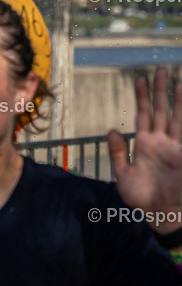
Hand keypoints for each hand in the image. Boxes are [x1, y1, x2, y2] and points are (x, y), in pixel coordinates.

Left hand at [109, 68, 181, 234]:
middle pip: (160, 110)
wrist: (158, 214)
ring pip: (175, 118)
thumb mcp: (121, 173)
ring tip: (177, 81)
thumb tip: (110, 129)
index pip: (143, 114)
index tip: (140, 79)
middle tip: (159, 70)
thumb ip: (116, 151)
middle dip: (160, 91)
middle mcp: (160, 141)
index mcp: (144, 143)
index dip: (142, 96)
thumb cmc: (140, 197)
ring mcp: (173, 148)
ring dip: (176, 100)